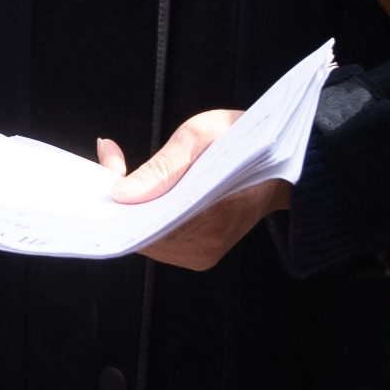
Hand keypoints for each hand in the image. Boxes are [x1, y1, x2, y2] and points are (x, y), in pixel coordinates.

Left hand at [96, 111, 294, 270]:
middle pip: (143, 235)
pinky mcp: (201, 253)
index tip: (107, 175)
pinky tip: (147, 195)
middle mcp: (205, 245)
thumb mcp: (202, 136)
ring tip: (129, 178)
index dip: (121, 202)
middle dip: (124, 204)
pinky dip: (147, 218)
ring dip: (134, 211)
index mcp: (212, 218)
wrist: (282, 160)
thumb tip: (122, 193)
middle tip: (112, 171)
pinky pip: (161, 241)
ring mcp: (203, 253)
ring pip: (149, 240)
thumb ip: (162, 168)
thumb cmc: (246, 141)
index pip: (146, 224)